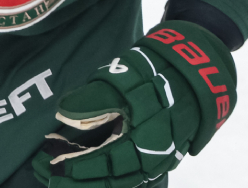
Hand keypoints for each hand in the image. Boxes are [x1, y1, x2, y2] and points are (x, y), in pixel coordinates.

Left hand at [33, 21, 236, 187]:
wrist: (199, 71)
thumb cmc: (159, 71)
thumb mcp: (125, 77)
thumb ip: (94, 98)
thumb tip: (63, 114)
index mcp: (146, 138)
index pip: (103, 163)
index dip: (74, 166)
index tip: (48, 162)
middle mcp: (155, 157)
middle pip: (111, 182)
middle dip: (76, 182)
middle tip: (48, 177)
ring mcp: (161, 160)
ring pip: (121, 183)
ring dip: (90, 184)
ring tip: (61, 180)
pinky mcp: (161, 157)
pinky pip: (131, 178)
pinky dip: (107, 180)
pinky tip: (88, 177)